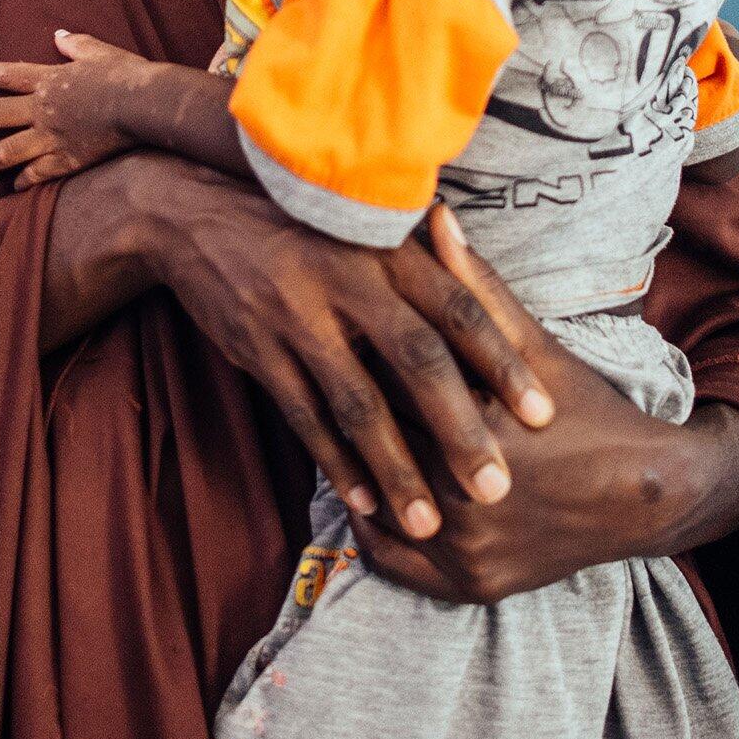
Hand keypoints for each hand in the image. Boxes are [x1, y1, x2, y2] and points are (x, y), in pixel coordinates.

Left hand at [0, 30, 155, 187]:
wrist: (141, 105)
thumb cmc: (123, 74)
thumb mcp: (98, 51)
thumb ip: (75, 44)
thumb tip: (59, 36)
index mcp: (49, 80)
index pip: (12, 75)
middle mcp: (43, 109)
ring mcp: (52, 137)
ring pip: (8, 149)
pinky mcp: (66, 160)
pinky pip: (37, 173)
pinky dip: (24, 180)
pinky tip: (15, 185)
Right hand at [57, 154, 557, 543]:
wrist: (194, 215)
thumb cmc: (300, 222)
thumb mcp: (362, 223)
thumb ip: (424, 254)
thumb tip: (487, 274)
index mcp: (385, 249)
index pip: (458, 308)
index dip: (502, 361)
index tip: (543, 414)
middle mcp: (347, 283)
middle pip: (416, 363)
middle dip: (459, 430)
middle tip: (498, 488)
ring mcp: (299, 320)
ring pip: (357, 405)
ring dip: (395, 468)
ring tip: (430, 522)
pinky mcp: (259, 353)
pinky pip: (303, 419)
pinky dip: (334, 464)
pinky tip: (363, 504)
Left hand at [344, 208, 738, 603]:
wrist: (644, 493)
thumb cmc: (585, 408)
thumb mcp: (531, 344)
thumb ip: (475, 286)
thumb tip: (434, 215)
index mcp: (478, 429)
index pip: (387, 387)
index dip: (355, 357)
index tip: (328, 329)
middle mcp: (468, 497)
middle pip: (379, 447)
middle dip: (348, 410)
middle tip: (316, 375)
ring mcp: (467, 550)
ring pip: (378, 503)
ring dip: (353, 470)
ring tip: (332, 431)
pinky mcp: (470, 587)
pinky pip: (392, 562)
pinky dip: (371, 529)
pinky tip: (362, 493)